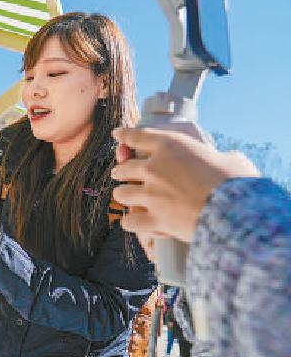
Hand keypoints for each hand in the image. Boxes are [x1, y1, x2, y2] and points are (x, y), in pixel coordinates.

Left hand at [112, 128, 259, 242]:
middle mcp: (154, 168)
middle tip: (122, 173)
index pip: (138, 136)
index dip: (125, 135)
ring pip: (121, 194)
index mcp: (171, 146)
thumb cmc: (239, 183)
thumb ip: (222, 157)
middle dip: (122, 170)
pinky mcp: (153, 219)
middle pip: (124, 168)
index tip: (117, 134)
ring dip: (124, 195)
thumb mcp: (232, 159)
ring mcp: (151, 195)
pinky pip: (129, 221)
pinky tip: (137, 222)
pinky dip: (133, 222)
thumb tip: (230, 159)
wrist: (236, 211)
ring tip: (126, 197)